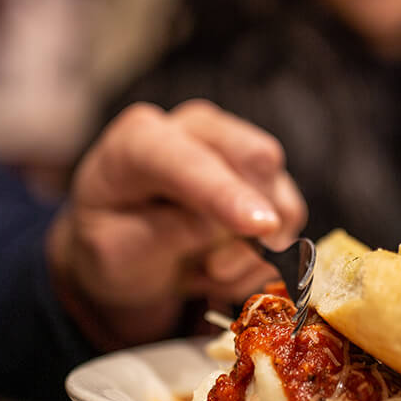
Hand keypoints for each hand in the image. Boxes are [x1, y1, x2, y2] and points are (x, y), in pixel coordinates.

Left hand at [49, 100, 306, 346]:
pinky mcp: (264, 177)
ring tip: (207, 271)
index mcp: (138, 139)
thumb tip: (224, 229)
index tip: (260, 226)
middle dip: (249, 226)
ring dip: (252, 254)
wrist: (125, 249)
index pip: (189, 161)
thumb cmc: (112, 243)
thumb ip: (164, 234)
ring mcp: (234, 148)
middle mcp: (194, 129)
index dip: (226, 193)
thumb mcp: (114, 251)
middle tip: (212, 270)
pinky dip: (262, 259)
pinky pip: (289, 222)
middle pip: (255, 158)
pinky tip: (225, 267)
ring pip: (280, 197)